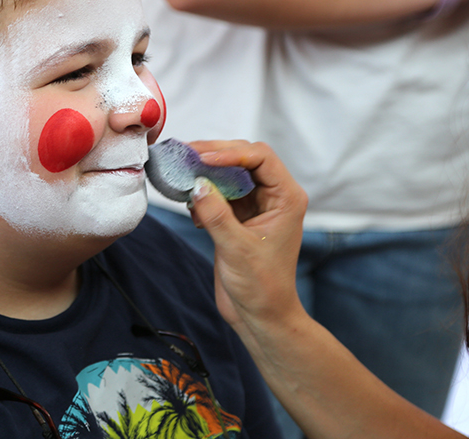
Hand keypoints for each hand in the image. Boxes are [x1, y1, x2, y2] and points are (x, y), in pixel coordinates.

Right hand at [187, 140, 307, 330]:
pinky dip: (203, 193)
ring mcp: (256, 205)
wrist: (260, 315)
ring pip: (229, 174)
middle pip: (244, 159)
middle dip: (215, 155)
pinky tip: (192, 207)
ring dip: (206, 173)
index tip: (202, 158)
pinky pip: (219, 192)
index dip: (231, 152)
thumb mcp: (236, 248)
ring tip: (182, 174)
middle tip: (185, 155)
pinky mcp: (239, 216)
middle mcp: (274, 196)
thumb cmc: (262, 286)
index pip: (260, 157)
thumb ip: (216, 213)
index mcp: (286, 197)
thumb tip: (196, 183)